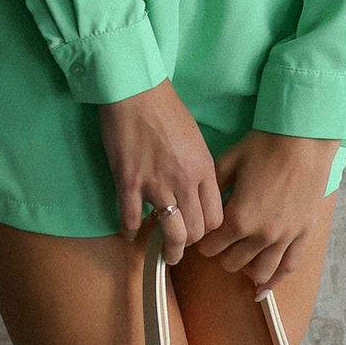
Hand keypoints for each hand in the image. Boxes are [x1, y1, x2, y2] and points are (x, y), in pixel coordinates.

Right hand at [98, 79, 224, 263]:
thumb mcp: (195, 138)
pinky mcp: (129, 183)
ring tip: (166, 253)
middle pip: (196, 231)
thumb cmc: (166, 109)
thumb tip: (197, 192)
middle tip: (183, 244)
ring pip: (171, 233)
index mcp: (204, 168)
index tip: (200, 230)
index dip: (208, 230)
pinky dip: (131, 232)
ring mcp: (156, 184)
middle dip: (190, 242)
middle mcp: (184, 180)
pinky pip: (132, 220)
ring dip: (169, 249)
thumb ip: (199, 168)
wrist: (136, 91)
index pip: (216, 217)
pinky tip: (131, 234)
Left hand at [195, 130, 340, 296]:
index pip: (211, 246)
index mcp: (239, 218)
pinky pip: (289, 267)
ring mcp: (285, 238)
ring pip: (260, 271)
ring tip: (241, 257)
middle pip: (232, 262)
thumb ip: (213, 186)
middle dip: (223, 253)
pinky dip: (274, 281)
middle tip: (222, 241)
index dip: (203, 241)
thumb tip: (200, 202)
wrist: (304, 139)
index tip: (202, 235)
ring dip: (246, 268)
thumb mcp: (230, 161)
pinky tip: (263, 288)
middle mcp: (261, 235)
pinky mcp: (303, 234)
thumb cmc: (265, 146)